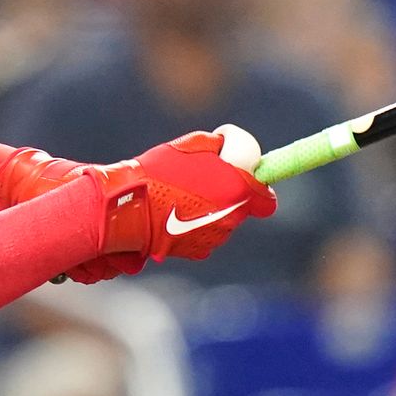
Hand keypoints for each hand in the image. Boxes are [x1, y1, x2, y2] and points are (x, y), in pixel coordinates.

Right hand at [74, 126, 276, 280]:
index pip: (266, 198)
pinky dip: (194, 225)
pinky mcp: (195, 251)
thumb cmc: (160, 173)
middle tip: (204, 181)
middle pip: (240, 208)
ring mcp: (214, 238)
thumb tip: (225, 147)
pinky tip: (174, 213)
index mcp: (238, 191)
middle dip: (227, 196)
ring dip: (209, 210)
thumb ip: (219, 147)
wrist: (130, 208)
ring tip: (182, 196)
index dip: (257, 188)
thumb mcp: (193, 144)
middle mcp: (231, 219)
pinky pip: (203, 234)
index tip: (242, 178)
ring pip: (221, 221)